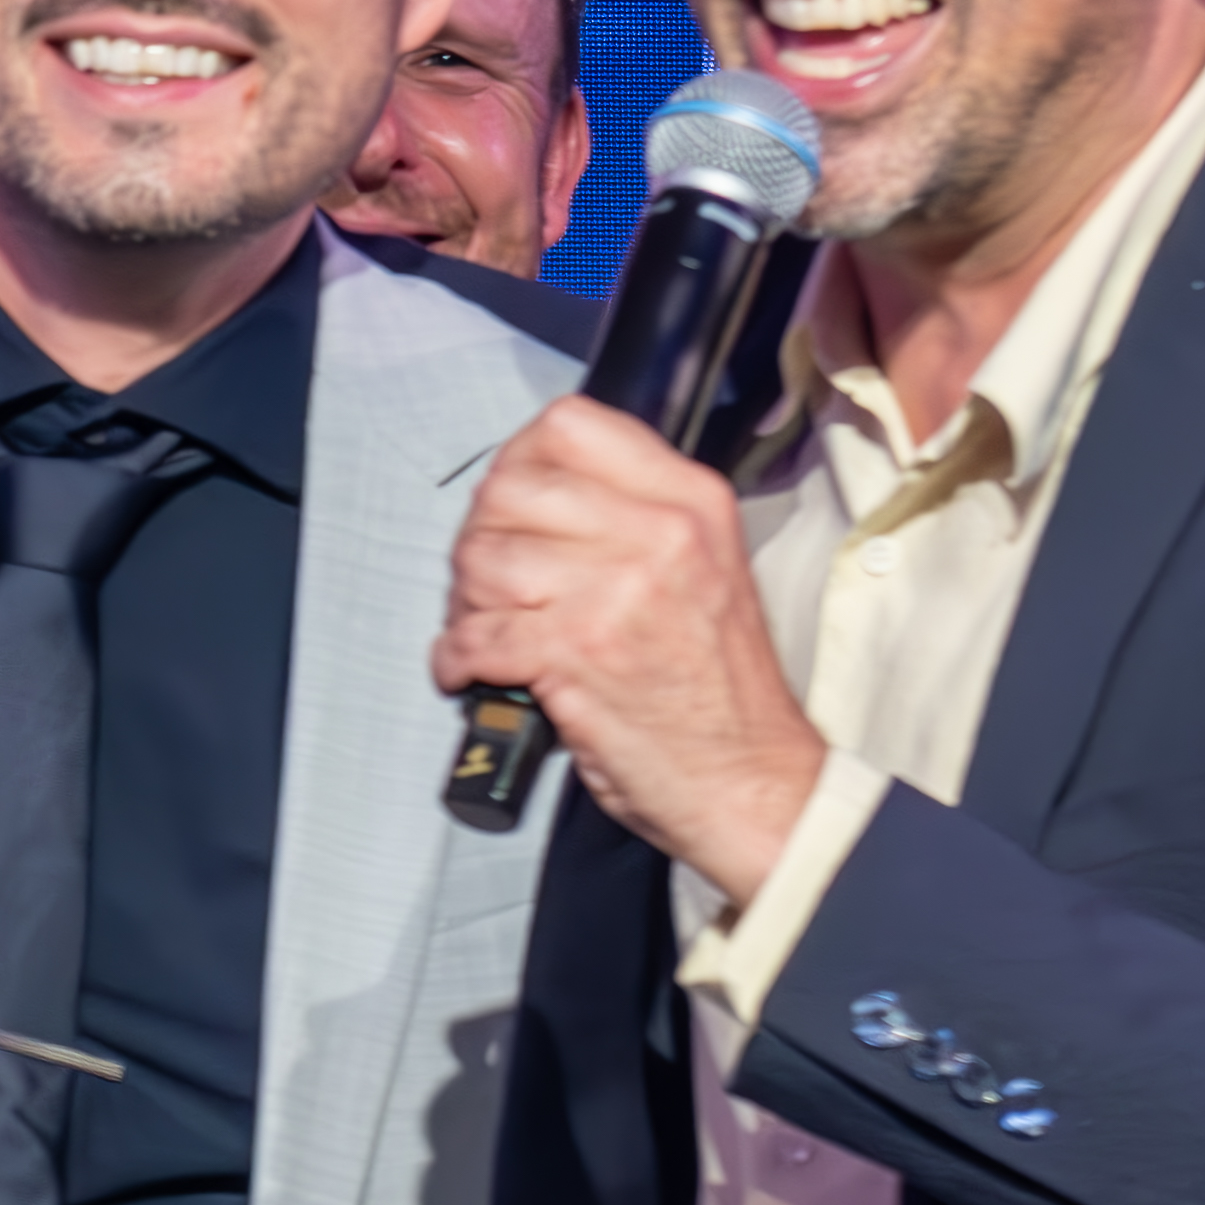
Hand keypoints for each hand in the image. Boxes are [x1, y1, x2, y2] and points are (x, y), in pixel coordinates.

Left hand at [430, 399, 826, 902]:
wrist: (750, 778)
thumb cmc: (720, 690)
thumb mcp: (705, 567)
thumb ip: (635, 518)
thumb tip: (538, 497)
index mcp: (691, 501)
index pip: (571, 425)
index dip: (518, 461)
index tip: (510, 502)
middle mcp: (659, 534)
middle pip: (510, 488)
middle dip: (481, 536)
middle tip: (488, 578)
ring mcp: (615, 592)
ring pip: (483, 557)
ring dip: (464, 600)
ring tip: (483, 627)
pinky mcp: (575, 653)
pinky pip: (473, 633)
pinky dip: (454, 658)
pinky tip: (469, 669)